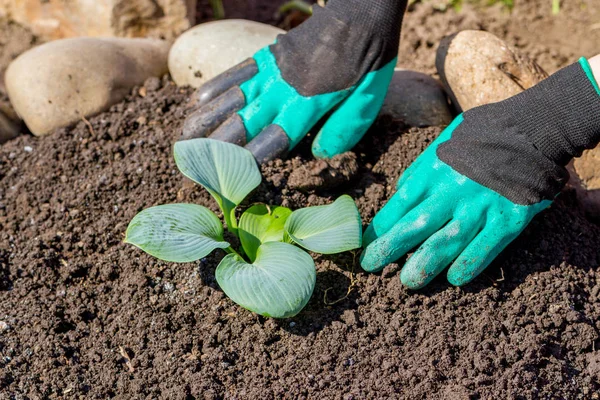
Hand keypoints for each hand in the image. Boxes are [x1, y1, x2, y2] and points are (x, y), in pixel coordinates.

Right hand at [180, 0, 405, 162]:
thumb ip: (343, 129)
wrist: (359, 14)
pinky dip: (215, 86)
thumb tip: (319, 155)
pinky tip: (197, 101)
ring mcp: (271, 70)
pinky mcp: (268, 56)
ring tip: (182, 139)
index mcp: (308, 103)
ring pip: (231, 98)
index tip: (230, 179)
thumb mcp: (368, 100)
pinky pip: (236, 72)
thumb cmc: (368, 61)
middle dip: (216, 147)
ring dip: (205, 120)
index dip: (250, 160)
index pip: (273, 137)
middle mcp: (282, 88)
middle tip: (192, 167)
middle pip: (243, 121)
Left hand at [360, 116, 550, 288]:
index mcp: (434, 171)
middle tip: (370, 266)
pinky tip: (454, 278)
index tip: (366, 245)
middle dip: (389, 249)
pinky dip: (469, 264)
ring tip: (408, 282)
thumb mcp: (442, 145)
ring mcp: (481, 206)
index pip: (399, 205)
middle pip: (416, 225)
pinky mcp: (509, 219)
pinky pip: (486, 247)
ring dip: (425, 264)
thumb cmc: (480, 139)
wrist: (531, 131)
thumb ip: (420, 170)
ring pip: (447, 241)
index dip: (380, 228)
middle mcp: (453, 190)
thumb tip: (400, 193)